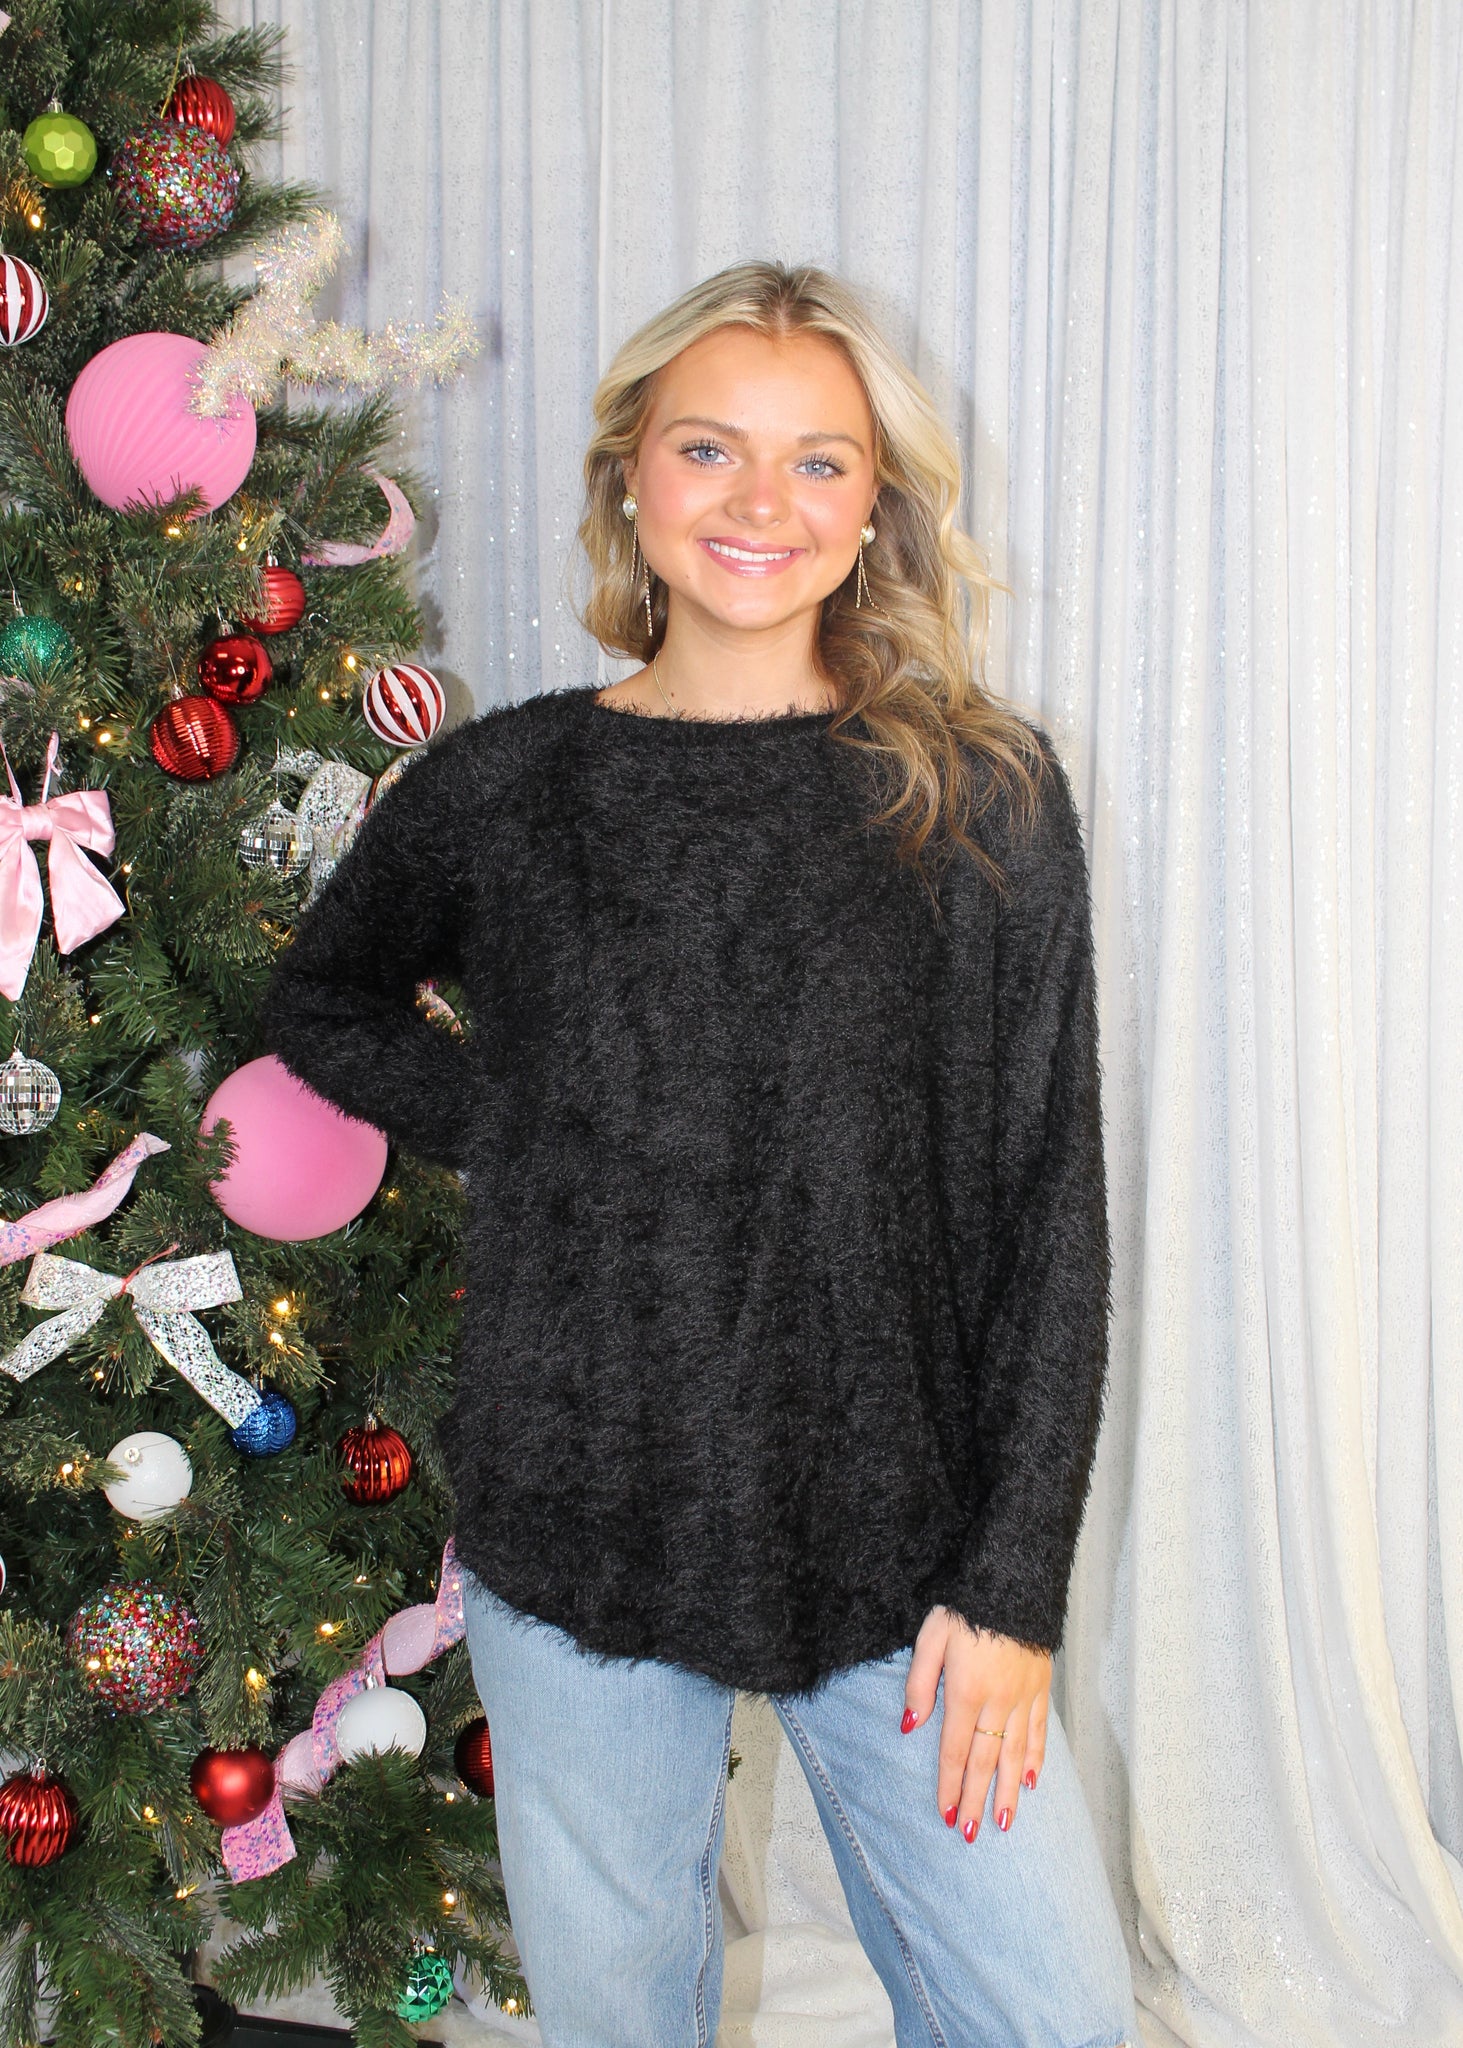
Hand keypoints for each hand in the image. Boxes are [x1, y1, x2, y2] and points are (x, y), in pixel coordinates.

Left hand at [901, 1605, 1051, 1839]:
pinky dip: (1036, 1759)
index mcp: (966, 1691)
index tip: (947, 1815)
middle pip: (986, 1761)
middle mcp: (997, 1701)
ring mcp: (1023, 1696)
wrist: (1012, 1578)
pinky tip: (1032, 1782)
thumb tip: (909, 1726)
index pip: (954, 1750)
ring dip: (1008, 1792)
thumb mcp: (930, 1636)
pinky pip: (1039, 1732)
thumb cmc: (964, 1606)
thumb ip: (919, 1683)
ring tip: (1003, 1823)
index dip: (950, 1785)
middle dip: (977, 1800)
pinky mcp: (1041, 1687)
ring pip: (1016, 1755)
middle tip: (972, 1835)